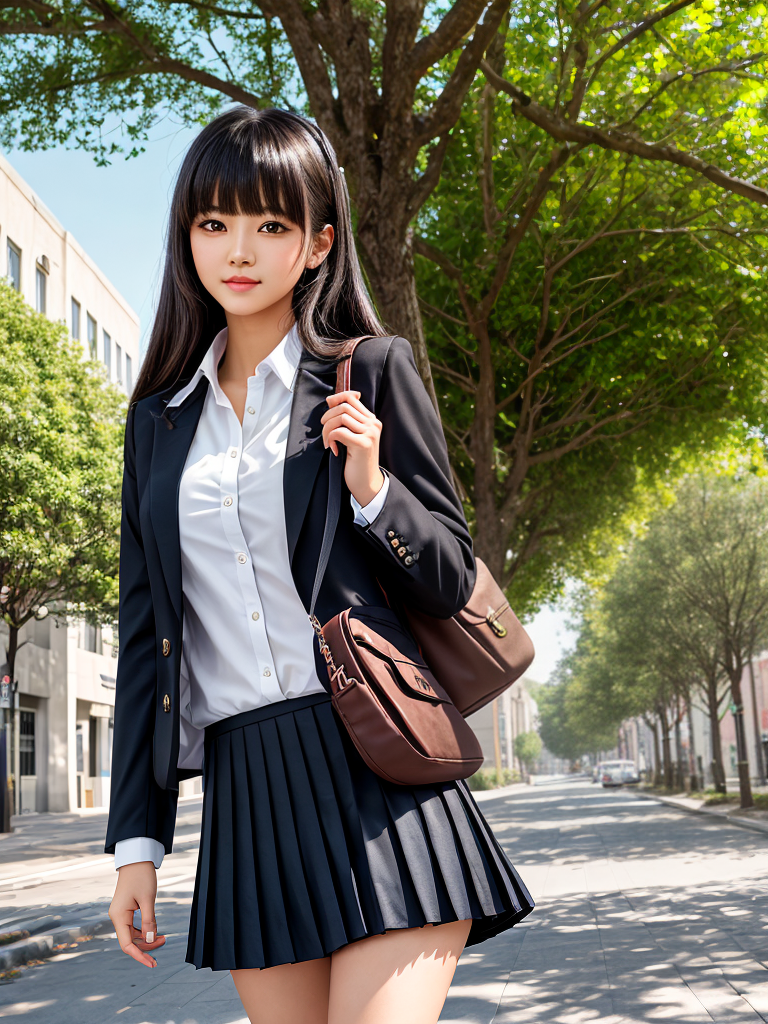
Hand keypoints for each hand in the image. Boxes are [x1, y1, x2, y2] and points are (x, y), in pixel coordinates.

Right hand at [109, 861, 165, 967]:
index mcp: (119, 916)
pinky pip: (133, 926)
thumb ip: (149, 921)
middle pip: (130, 941)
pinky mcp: (126, 910)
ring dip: (146, 938)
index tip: (152, 962)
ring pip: (132, 934)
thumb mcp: (148, 899)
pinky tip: (154, 931)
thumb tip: (150, 940)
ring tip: (163, 938)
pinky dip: (144, 930)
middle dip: (146, 946)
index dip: (139, 956)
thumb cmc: (141, 876)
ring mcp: (121, 913)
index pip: (127, 945)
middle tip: (164, 943)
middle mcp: (117, 917)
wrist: (136, 858)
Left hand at [321, 389, 384, 506]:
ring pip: (341, 418)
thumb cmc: (357, 461)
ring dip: (328, 429)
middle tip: (325, 433)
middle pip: (344, 407)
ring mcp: (370, 433)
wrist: (366, 483)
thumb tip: (331, 400)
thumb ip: (347, 419)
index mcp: (372, 420)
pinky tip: (334, 449)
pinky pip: (339, 432)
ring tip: (328, 442)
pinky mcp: (363, 444)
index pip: (352, 398)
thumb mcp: (352, 436)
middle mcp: (373, 424)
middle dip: (328, 417)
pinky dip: (331, 439)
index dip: (337, 397)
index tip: (328, 404)